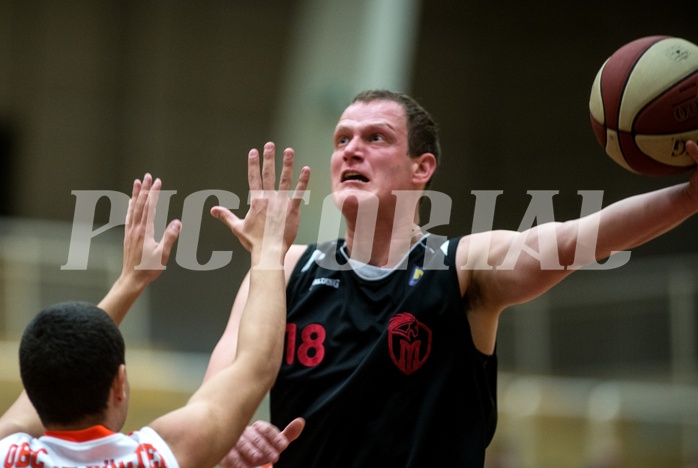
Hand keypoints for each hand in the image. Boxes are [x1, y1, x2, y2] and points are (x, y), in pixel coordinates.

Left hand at [122, 173, 180, 288]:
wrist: (132, 279)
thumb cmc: (148, 268)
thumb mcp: (163, 254)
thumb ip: (170, 236)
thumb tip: (177, 222)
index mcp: (145, 231)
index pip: (150, 207)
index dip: (154, 194)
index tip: (158, 182)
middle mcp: (136, 228)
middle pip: (140, 204)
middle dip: (145, 189)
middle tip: (147, 176)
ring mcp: (130, 231)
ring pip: (133, 208)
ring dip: (136, 194)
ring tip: (137, 182)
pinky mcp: (128, 235)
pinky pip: (129, 216)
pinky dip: (130, 206)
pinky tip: (130, 202)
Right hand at [211, 142, 309, 266]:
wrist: (269, 251)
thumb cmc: (253, 241)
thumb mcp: (237, 227)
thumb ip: (226, 216)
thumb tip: (212, 210)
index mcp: (256, 201)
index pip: (253, 178)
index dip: (253, 164)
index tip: (253, 151)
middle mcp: (268, 198)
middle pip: (268, 174)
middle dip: (269, 158)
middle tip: (270, 144)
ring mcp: (281, 203)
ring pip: (285, 180)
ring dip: (287, 164)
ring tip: (289, 150)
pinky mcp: (292, 209)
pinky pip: (299, 193)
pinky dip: (303, 181)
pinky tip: (306, 169)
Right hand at [219, 418, 305, 467]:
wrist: (238, 459)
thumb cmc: (258, 449)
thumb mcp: (273, 443)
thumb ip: (287, 435)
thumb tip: (301, 421)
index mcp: (257, 428)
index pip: (266, 429)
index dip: (275, 437)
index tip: (284, 445)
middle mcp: (245, 432)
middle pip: (255, 436)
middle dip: (266, 446)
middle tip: (275, 457)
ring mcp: (233, 441)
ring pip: (242, 443)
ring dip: (251, 451)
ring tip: (259, 459)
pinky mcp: (225, 452)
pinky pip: (231, 455)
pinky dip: (238, 461)